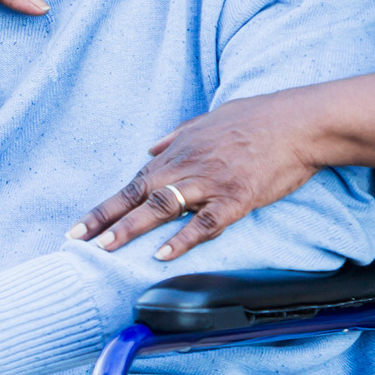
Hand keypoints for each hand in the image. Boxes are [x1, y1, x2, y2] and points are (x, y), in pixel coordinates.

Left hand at [69, 68, 374, 260]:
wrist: (296, 122)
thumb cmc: (254, 119)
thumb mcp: (207, 119)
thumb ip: (175, 137)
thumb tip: (150, 149)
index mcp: (177, 153)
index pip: (132, 184)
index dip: (104, 208)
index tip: (78, 228)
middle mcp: (186, 166)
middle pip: (137, 196)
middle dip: (105, 221)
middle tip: (78, 242)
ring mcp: (210, 182)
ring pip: (162, 207)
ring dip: (131, 229)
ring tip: (106, 250)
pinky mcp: (237, 197)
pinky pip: (204, 222)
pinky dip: (182, 239)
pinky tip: (162, 255)